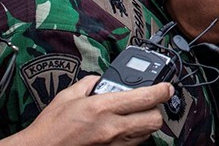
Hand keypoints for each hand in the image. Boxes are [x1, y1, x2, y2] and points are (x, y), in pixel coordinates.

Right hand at [15, 76, 170, 145]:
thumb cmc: (50, 127)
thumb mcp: (68, 96)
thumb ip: (90, 83)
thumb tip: (101, 79)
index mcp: (103, 107)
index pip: (146, 97)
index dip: (163, 90)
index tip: (168, 87)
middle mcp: (112, 128)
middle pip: (154, 120)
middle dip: (156, 110)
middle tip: (149, 103)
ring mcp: (112, 144)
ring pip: (146, 134)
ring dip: (144, 124)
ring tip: (132, 116)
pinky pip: (132, 145)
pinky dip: (132, 137)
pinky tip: (121, 130)